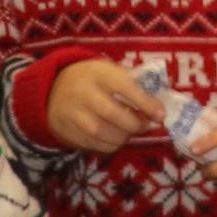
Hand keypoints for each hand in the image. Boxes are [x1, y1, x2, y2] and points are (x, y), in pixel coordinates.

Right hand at [46, 60, 163, 154]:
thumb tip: (160, 103)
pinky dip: (110, 145)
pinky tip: (116, 137)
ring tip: (131, 131)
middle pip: (113, 114)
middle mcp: (83, 93)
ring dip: (124, 137)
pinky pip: (92, 144)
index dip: (146, 103)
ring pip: (102, 133)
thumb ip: (135, 83)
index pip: (125, 87)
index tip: (161, 115)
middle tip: (147, 126)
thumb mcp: (112, 71)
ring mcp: (71, 113)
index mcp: (99, 73)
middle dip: (135, 124)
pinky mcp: (65, 130)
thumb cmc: (95, 79)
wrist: (55, 87)